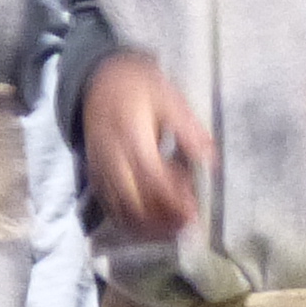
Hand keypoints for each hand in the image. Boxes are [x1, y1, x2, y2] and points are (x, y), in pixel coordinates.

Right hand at [81, 52, 214, 238]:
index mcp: (131, 135)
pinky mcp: (95, 175)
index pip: (151, 177)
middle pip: (133, 201)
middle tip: (188, 225)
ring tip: (174, 229)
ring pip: (119, 209)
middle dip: (161, 220)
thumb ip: (189, 130)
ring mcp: (99, 169)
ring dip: (147, 226)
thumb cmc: (137, 85)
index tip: (194, 212)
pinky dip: (130, 221)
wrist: (99, 78)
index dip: (172, 199)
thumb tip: (210, 160)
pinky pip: (110, 206)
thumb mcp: (169, 97)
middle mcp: (111, 157)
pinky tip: (150, 223)